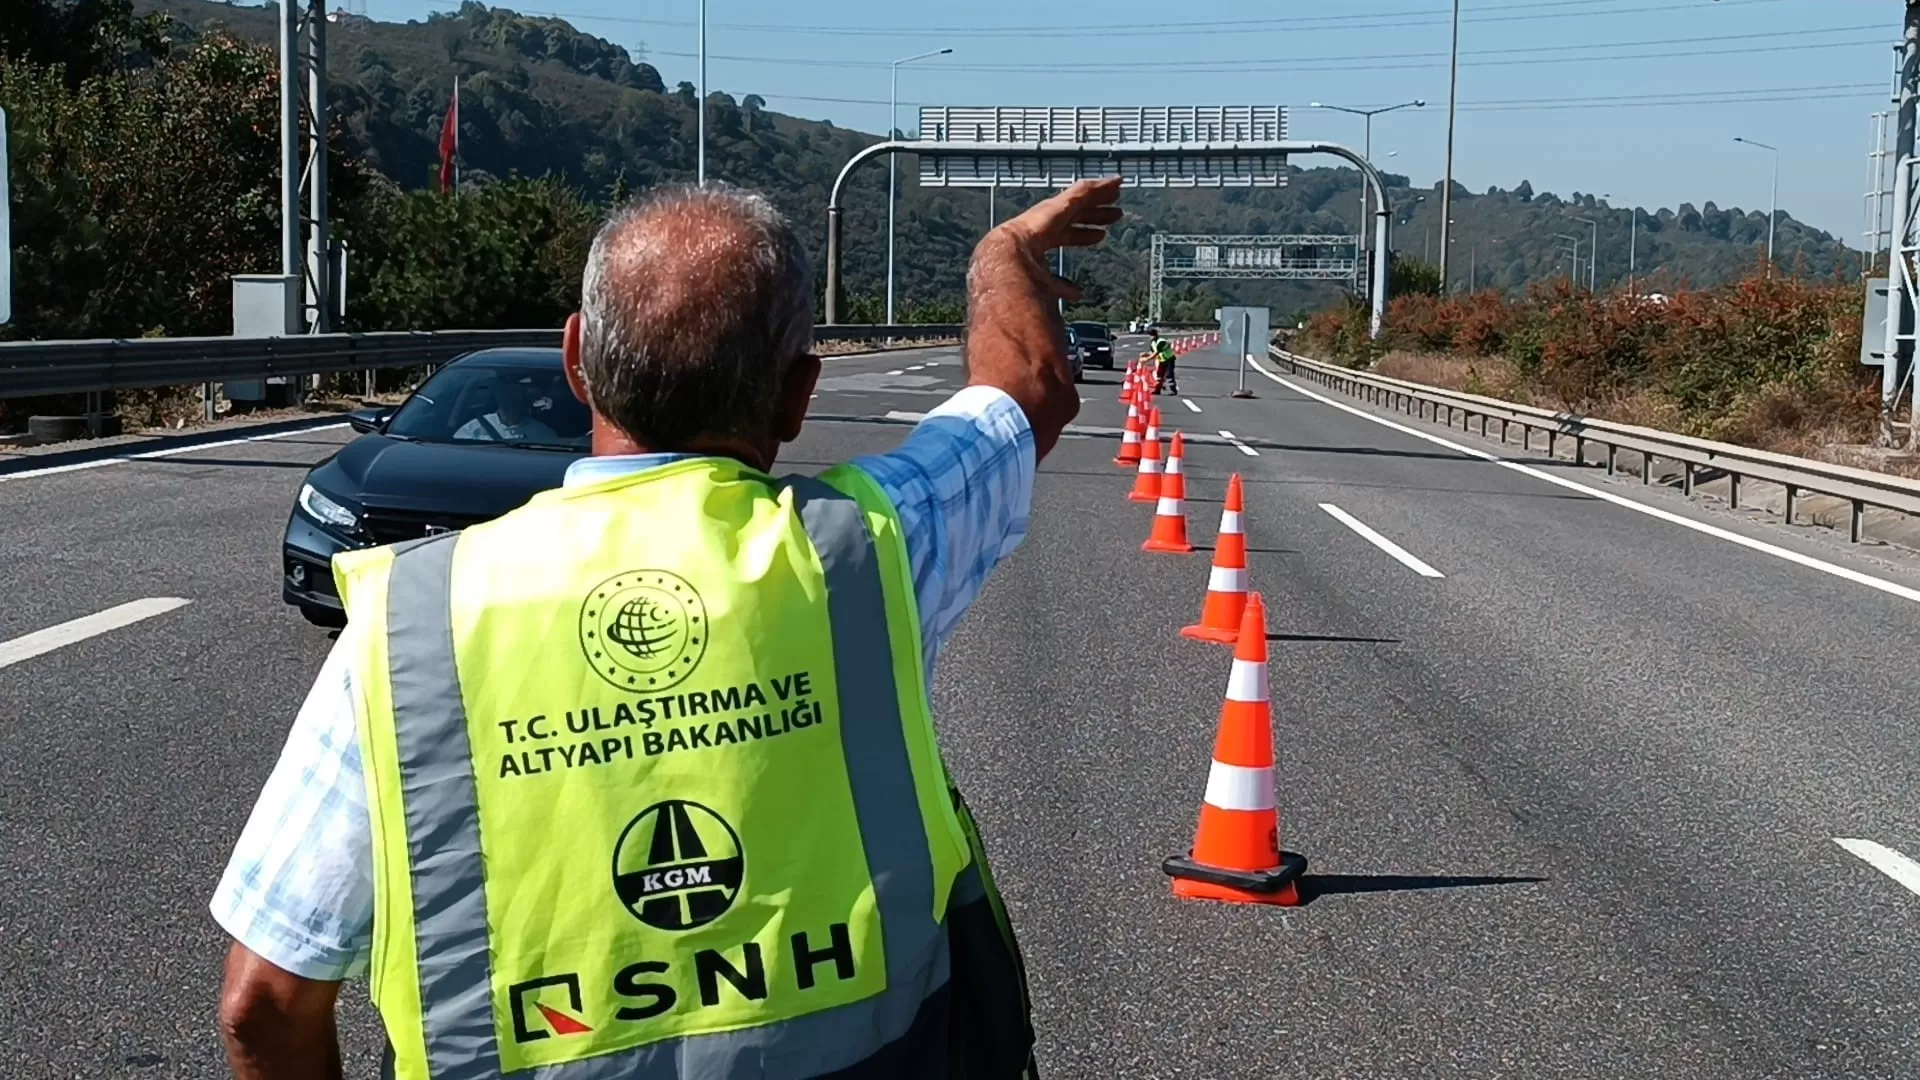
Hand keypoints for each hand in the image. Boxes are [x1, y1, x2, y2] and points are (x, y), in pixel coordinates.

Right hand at [964, 177, 1124, 460]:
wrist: (999, 370)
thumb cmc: (1022, 389)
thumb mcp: (1048, 382)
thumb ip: (1055, 381)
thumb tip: (1064, 411)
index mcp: (1012, 309)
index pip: (1036, 289)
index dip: (1059, 286)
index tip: (1077, 291)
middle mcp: (1009, 278)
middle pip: (1050, 246)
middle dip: (1080, 233)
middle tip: (1106, 229)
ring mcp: (1012, 256)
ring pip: (1057, 220)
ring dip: (1089, 209)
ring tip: (1117, 200)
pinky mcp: (1023, 238)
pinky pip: (1061, 207)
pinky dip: (1086, 195)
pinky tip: (1109, 185)